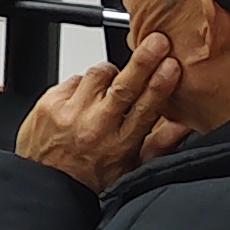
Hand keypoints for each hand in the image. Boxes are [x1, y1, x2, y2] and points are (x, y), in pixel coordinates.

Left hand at [13, 35, 186, 192]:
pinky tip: (83, 98)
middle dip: (143, 61)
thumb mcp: (131, 169)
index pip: (146, 108)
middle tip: (156, 42)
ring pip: (97, 75)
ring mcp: (70, 114)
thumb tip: (185, 124)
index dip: (161, 84)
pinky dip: (82, 83)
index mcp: (120, 144)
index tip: (172, 65)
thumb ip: (160, 144)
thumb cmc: (89, 179)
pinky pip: (73, 78)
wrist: (45, 186)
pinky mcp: (48, 104)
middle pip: (124, 86)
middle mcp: (95, 127)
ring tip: (111, 82)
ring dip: (109, 72)